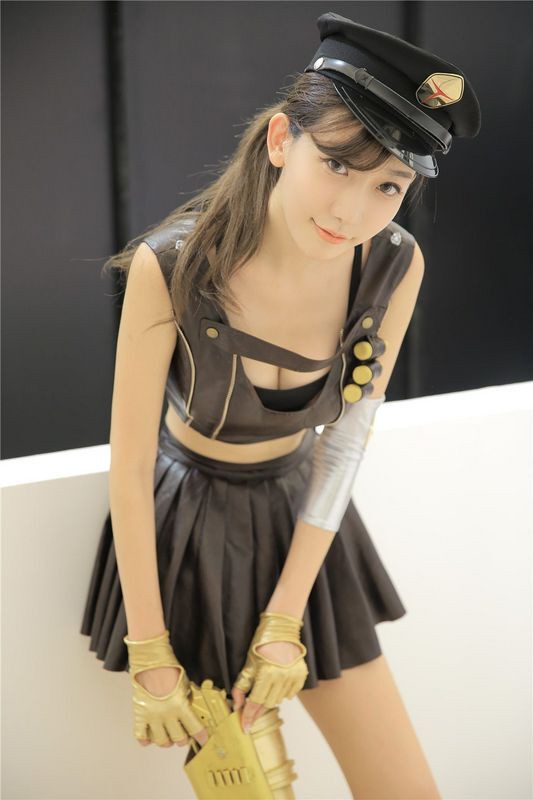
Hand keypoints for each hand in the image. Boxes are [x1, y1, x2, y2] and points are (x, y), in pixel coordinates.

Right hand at [124, 629, 208, 748]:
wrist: (150, 660)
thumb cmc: (169, 668)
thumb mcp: (185, 684)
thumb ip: (187, 700)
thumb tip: (189, 710)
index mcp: (181, 706)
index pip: (195, 728)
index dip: (201, 736)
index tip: (203, 739)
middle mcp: (166, 714)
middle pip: (178, 738)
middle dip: (183, 739)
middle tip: (184, 735)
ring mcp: (152, 716)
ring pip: (161, 741)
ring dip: (167, 741)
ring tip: (168, 736)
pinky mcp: (140, 714)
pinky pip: (141, 735)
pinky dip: (146, 739)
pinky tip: (151, 735)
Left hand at [231, 612, 308, 732]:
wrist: (280, 630)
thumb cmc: (261, 645)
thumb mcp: (248, 665)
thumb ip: (241, 687)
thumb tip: (238, 706)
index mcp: (266, 674)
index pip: (255, 702)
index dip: (248, 717)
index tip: (244, 728)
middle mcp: (281, 677)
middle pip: (267, 704)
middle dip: (257, 706)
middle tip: (251, 705)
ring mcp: (293, 677)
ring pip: (279, 700)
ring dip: (270, 698)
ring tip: (266, 685)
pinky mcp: (301, 675)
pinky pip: (290, 693)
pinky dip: (282, 692)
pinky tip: (277, 682)